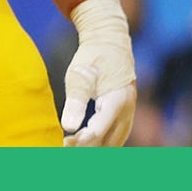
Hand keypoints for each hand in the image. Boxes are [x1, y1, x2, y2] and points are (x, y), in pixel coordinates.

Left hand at [61, 0, 136, 146]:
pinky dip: (101, 143)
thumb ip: (75, 103)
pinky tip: (82, 141)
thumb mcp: (79, 76)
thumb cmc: (92, 57)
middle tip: (63, 148)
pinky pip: (116, 136)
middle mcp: (127, 110)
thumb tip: (67, 128)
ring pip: (114, 143)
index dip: (79, 142)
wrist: (110, 41)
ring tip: (71, 147)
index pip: (98, 132)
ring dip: (94, 149)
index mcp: (117, 100)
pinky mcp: (125, 112)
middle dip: (86, 150)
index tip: (62, 143)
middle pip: (109, 143)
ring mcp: (129, 112)